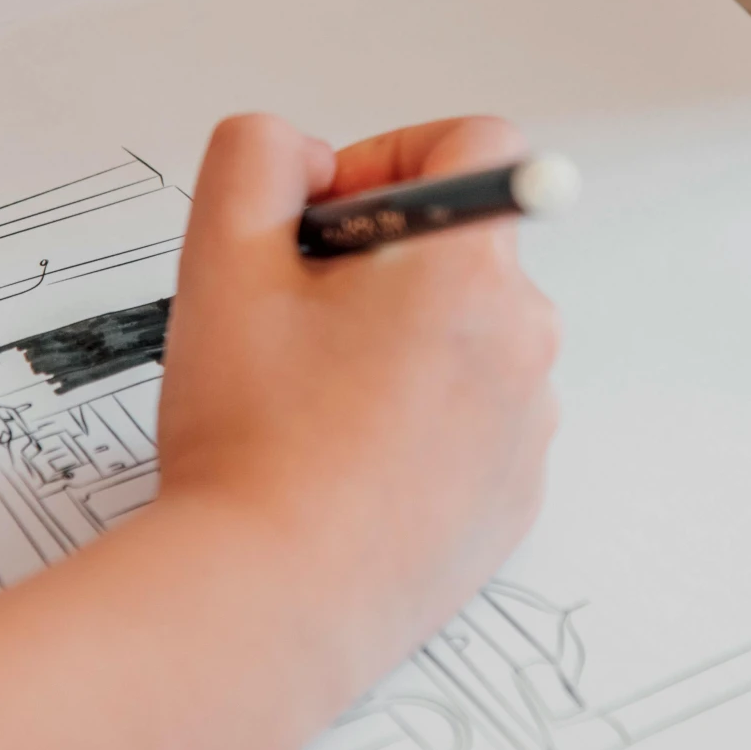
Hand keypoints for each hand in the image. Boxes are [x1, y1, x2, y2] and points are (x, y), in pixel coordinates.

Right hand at [156, 114, 560, 685]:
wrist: (269, 602)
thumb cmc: (251, 441)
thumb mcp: (222, 258)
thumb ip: (257, 157)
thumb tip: (308, 159)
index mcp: (469, 270)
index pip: (476, 146)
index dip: (388, 158)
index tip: (325, 220)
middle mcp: (524, 341)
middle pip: (463, 248)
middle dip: (381, 261)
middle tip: (294, 322)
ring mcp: (528, 426)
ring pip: (467, 335)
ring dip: (398, 340)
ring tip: (310, 401)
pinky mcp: (515, 496)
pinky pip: (474, 418)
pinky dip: (417, 417)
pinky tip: (343, 458)